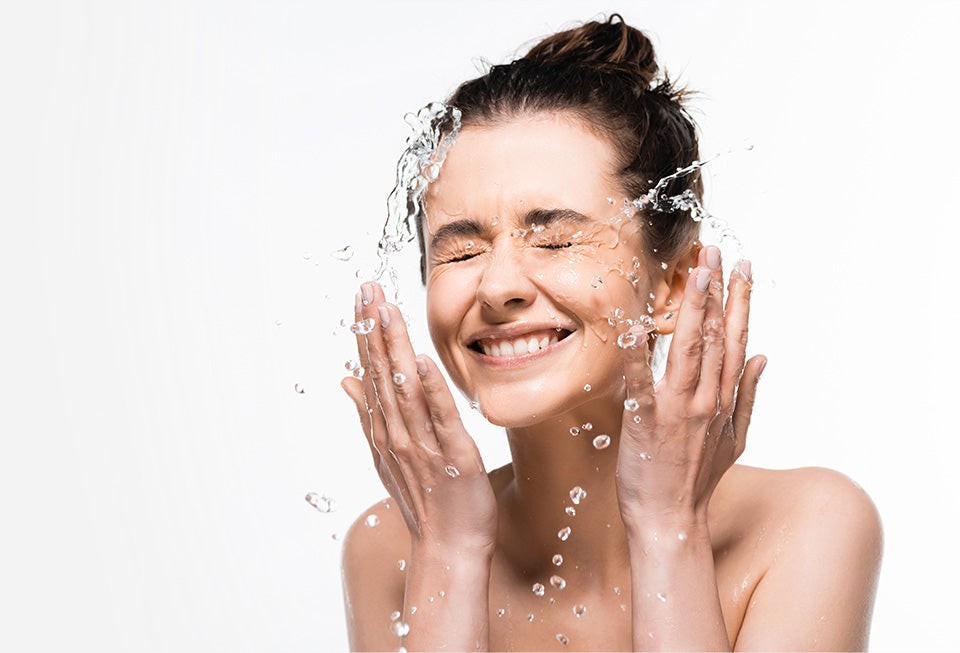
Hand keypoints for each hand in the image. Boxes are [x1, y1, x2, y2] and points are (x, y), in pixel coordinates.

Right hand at [341, 282, 497, 554]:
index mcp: (384, 429)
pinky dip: (430, 389)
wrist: (448, 548)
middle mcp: (397, 434)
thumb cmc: (424, 500)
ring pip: (404, 388)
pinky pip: (440, 418)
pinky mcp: (454, 456)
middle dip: (374, 328)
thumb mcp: (388, 455)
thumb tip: (346, 379)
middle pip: (381, 373)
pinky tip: (421, 360)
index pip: (370, 371)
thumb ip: (368, 414)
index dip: (365, 333)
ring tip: (387, 310)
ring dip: (394, 347)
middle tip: (367, 288)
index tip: (361, 297)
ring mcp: (423, 445)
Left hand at [615, 246, 766, 524]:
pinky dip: (637, 353)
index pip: (736, 340)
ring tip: (697, 271)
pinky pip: (640, 380)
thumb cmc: (698, 478)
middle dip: (716, 290)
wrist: (672, 518)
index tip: (743, 267)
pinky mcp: (645, 421)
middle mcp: (706, 399)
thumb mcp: (736, 438)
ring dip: (693, 307)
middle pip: (715, 336)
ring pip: (689, 348)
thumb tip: (764, 356)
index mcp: (725, 400)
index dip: (740, 301)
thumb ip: (750, 395)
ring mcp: (677, 409)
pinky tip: (635, 324)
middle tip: (715, 251)